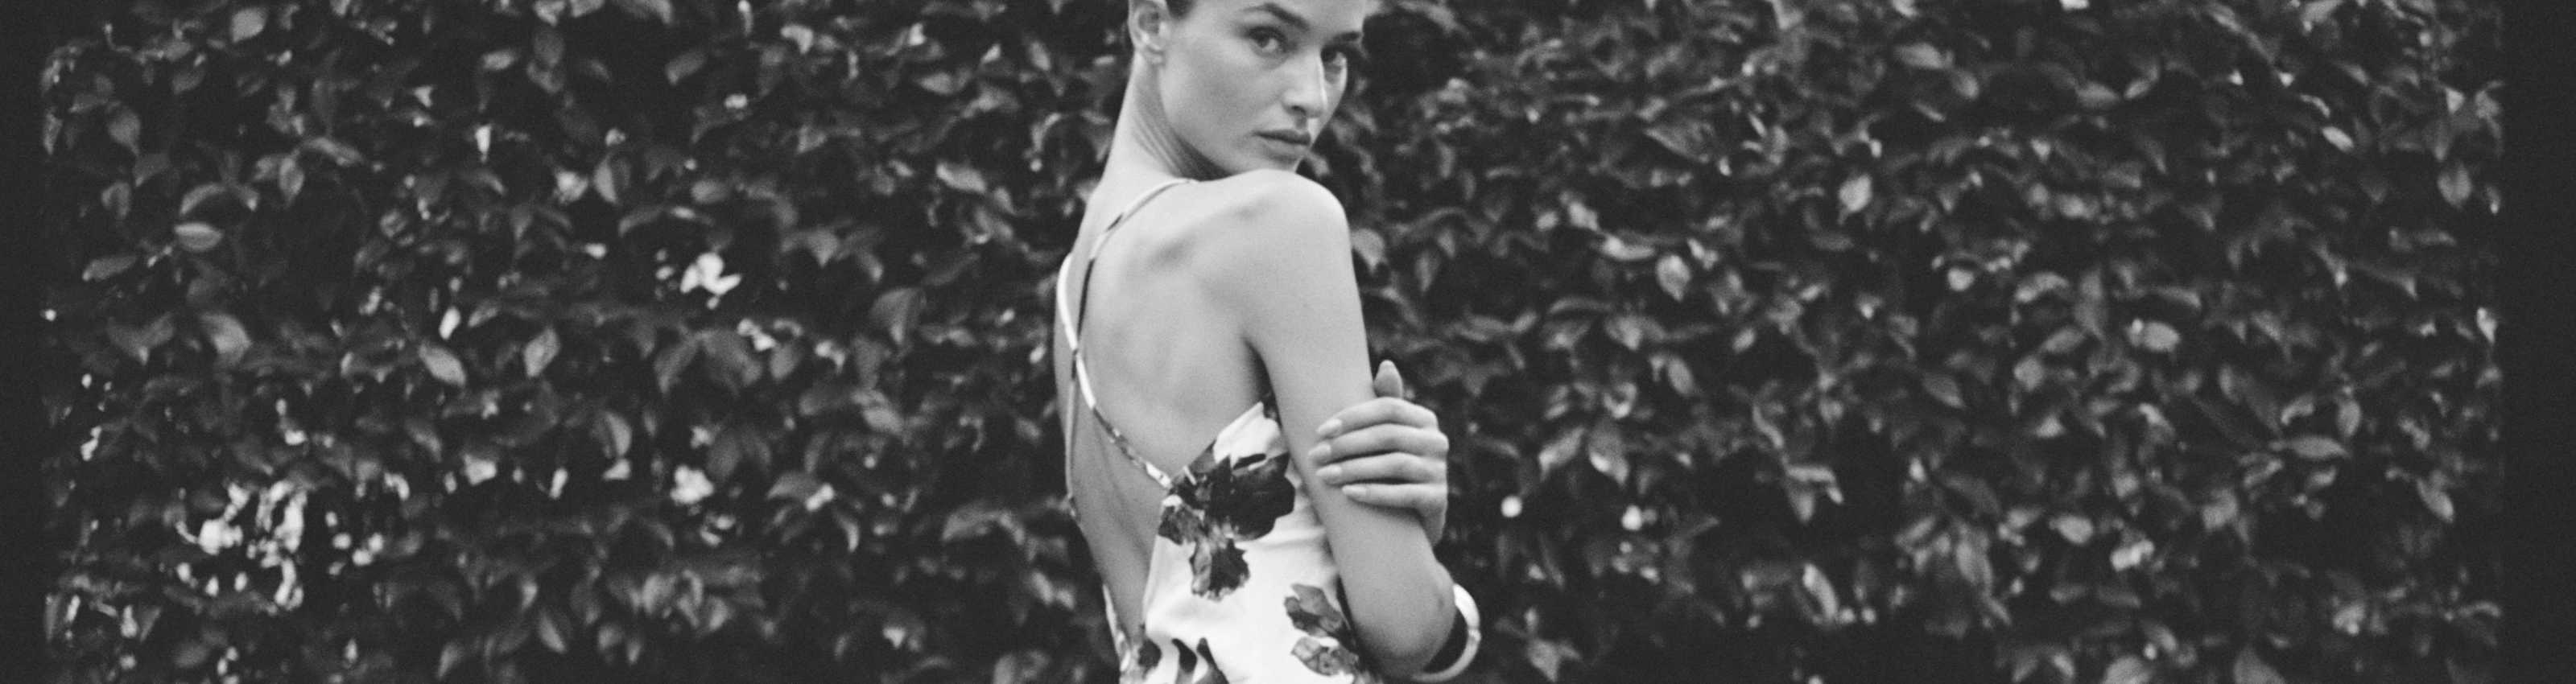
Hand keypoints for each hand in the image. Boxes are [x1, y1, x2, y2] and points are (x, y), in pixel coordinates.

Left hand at [1309, 360, 1449, 542]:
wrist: (1411, 519)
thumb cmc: (1391, 468)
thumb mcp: (1389, 436)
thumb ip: (1386, 402)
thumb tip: (1387, 364)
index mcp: (1424, 419)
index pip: (1388, 407)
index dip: (1353, 417)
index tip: (1321, 431)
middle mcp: (1437, 441)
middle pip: (1388, 435)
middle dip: (1347, 444)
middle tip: (1317, 456)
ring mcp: (1439, 470)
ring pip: (1394, 463)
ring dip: (1355, 468)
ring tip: (1325, 475)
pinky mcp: (1437, 499)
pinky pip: (1404, 494)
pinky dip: (1374, 492)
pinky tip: (1349, 493)